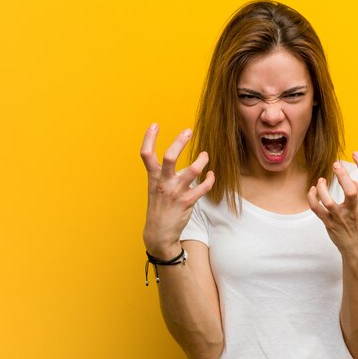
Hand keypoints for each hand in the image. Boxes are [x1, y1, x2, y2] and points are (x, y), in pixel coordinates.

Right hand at [140, 123, 214, 259]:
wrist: (159, 233)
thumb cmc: (159, 208)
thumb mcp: (155, 188)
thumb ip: (162, 173)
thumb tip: (173, 157)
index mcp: (153, 178)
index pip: (146, 154)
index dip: (149, 138)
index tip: (155, 125)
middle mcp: (164, 183)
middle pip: (170, 157)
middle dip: (179, 142)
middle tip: (188, 131)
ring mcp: (176, 192)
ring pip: (192, 171)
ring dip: (202, 161)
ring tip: (205, 155)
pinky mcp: (188, 202)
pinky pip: (203, 187)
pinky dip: (209, 179)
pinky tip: (211, 175)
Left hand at [307, 152, 357, 258]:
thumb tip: (348, 177)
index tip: (356, 154)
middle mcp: (354, 209)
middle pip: (350, 190)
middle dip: (342, 175)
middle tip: (336, 165)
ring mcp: (340, 217)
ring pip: (329, 200)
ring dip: (322, 188)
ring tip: (321, 181)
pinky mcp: (329, 224)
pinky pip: (317, 209)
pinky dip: (312, 198)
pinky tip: (313, 190)